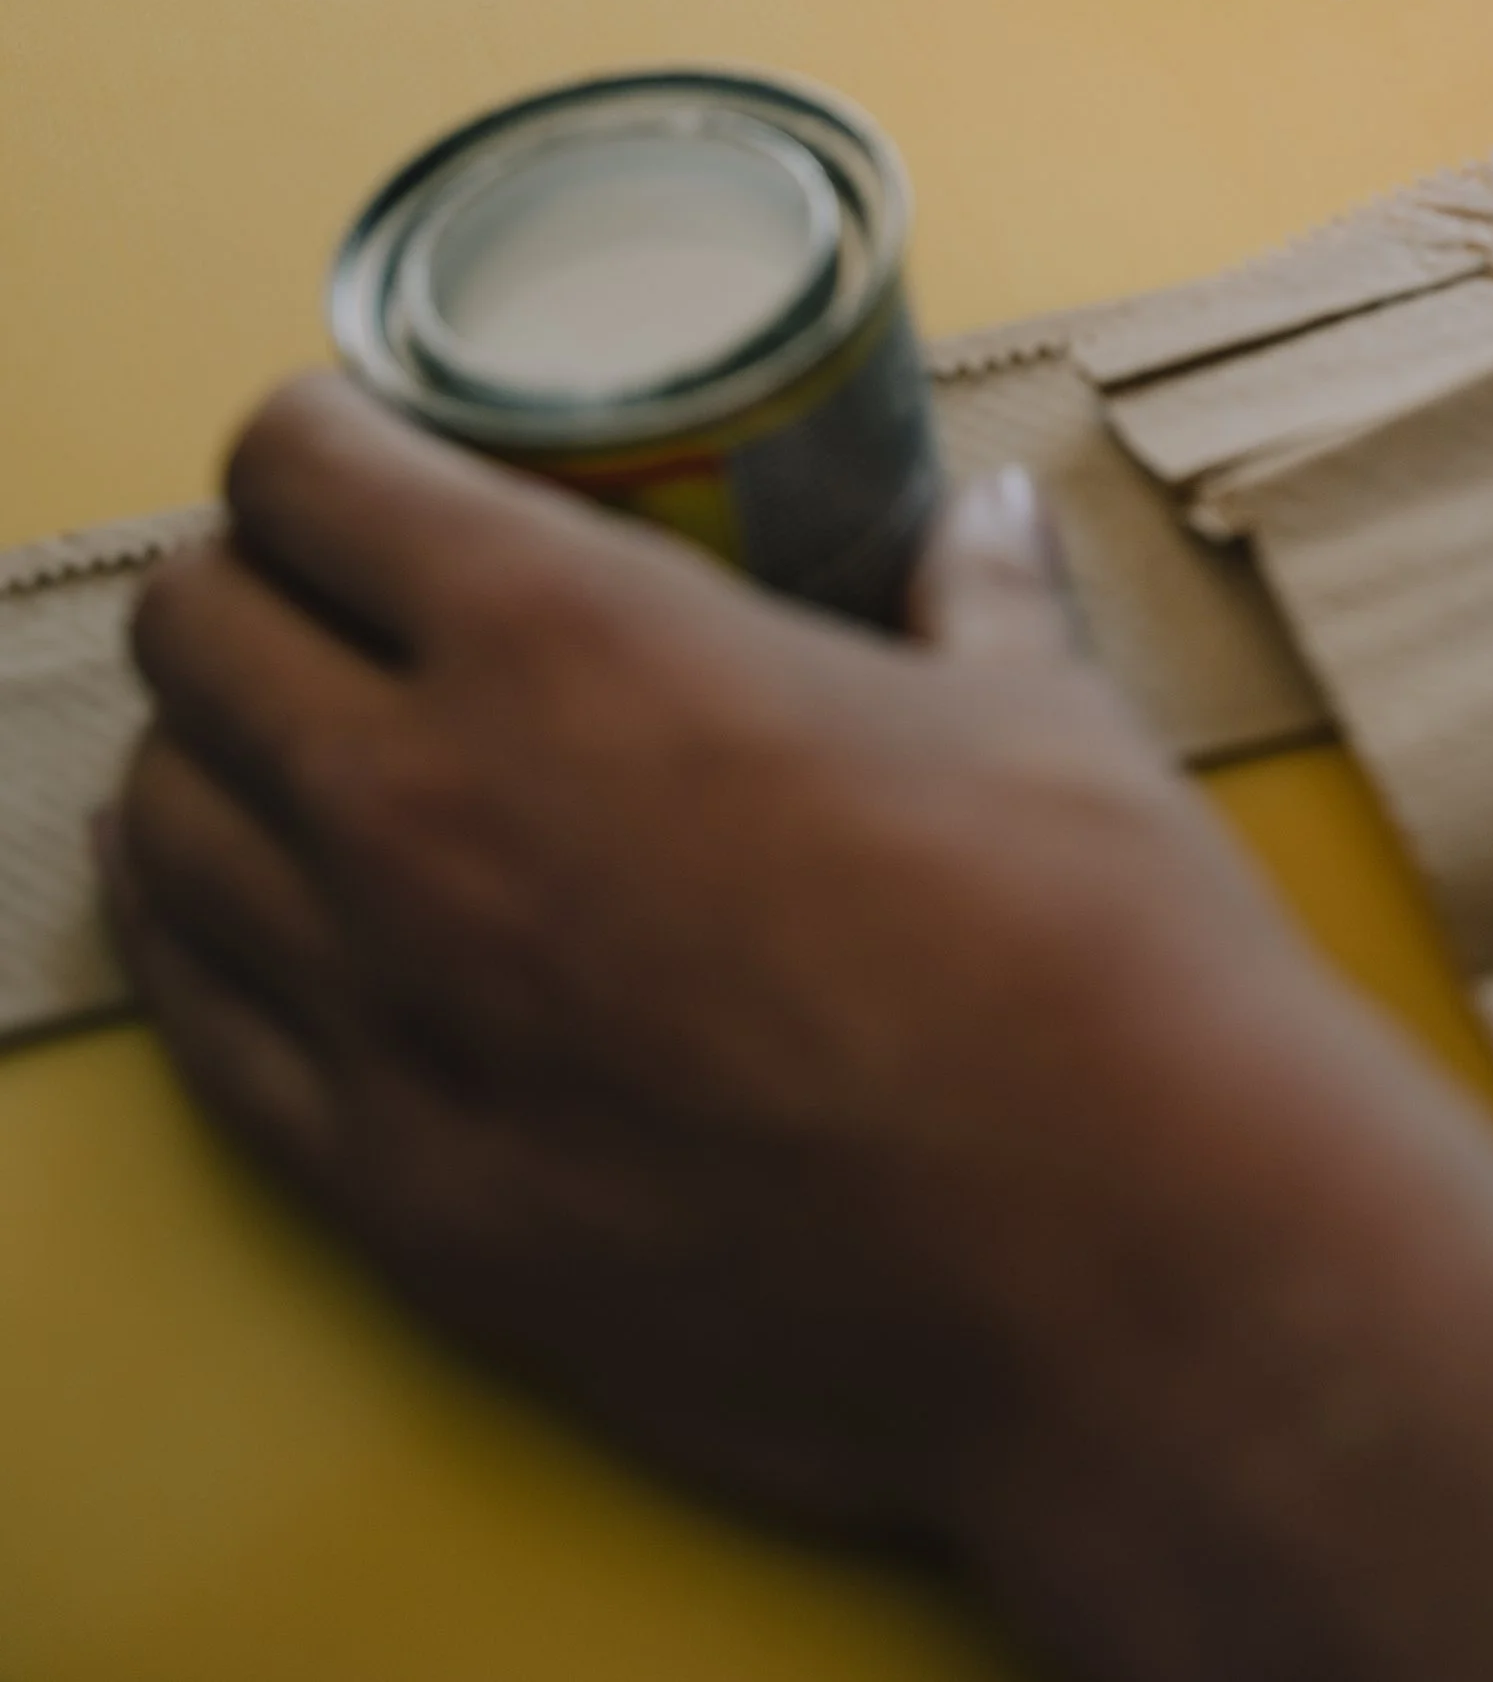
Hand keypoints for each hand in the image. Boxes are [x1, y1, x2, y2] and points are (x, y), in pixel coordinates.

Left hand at [104, 377, 1369, 1549]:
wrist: (1123, 1261)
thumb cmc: (1089, 956)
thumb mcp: (1040, 714)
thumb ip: (973, 600)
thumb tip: (985, 525)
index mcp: (573, 637)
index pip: (297, 470)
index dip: (318, 439)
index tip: (362, 453)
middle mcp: (429, 805)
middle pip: (191, 631)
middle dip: (251, 584)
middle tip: (338, 596)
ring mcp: (389, 1015)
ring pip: (161, 826)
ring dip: (215, 764)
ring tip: (300, 756)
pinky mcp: (394, 1200)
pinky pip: (200, 1032)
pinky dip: (210, 948)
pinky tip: (268, 923)